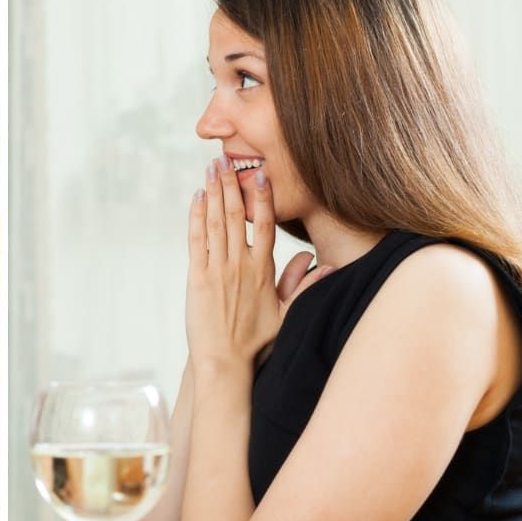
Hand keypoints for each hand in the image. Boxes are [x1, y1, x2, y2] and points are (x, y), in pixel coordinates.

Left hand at [185, 156, 330, 369]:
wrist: (225, 362)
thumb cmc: (257, 341)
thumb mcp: (287, 314)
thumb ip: (303, 285)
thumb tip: (325, 265)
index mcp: (264, 270)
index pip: (267, 224)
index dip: (262, 196)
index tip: (259, 172)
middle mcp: (241, 264)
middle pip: (236, 215)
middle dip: (230, 184)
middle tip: (224, 158)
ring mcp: (218, 269)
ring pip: (215, 222)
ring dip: (212, 192)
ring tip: (210, 168)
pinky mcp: (197, 277)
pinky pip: (197, 240)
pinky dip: (196, 217)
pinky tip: (196, 198)